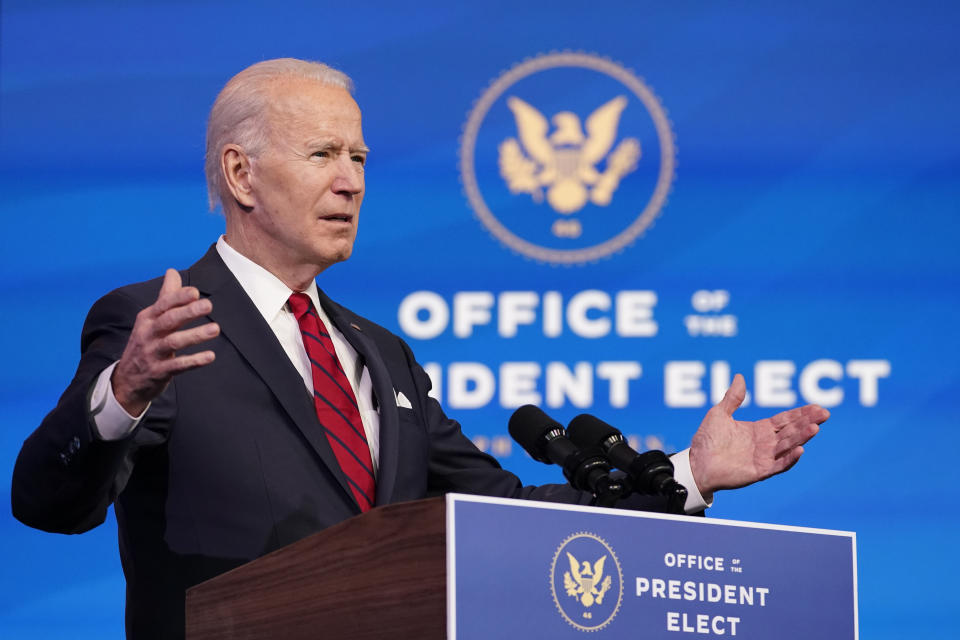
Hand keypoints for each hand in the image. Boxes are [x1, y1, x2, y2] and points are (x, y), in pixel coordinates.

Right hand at [111, 269, 219, 414]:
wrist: (126, 380)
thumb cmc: (145, 343)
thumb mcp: (151, 319)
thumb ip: (165, 296)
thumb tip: (172, 271)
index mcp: (147, 318)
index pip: (163, 305)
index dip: (178, 298)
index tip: (195, 292)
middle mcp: (148, 334)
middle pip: (168, 320)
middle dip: (188, 312)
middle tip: (208, 305)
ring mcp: (152, 353)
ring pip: (173, 342)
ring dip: (195, 335)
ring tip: (215, 329)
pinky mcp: (158, 372)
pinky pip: (177, 366)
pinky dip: (194, 361)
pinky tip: (210, 356)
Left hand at [688, 374, 828, 496]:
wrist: (696, 464)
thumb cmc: (706, 440)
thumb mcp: (719, 414)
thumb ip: (732, 398)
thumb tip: (740, 376)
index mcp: (758, 430)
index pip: (784, 420)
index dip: (800, 413)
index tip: (817, 406)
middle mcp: (765, 444)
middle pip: (791, 431)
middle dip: (807, 422)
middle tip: (825, 413)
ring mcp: (764, 458)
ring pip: (788, 446)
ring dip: (802, 437)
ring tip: (815, 427)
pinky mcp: (759, 471)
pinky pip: (778, 465)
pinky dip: (789, 458)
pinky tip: (800, 449)